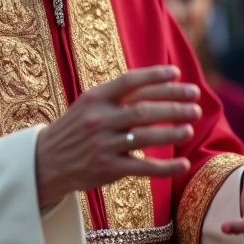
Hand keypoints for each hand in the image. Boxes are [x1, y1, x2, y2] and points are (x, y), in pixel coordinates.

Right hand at [36, 65, 199, 207]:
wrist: (47, 160)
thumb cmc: (76, 128)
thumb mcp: (89, 104)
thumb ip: (117, 95)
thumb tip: (155, 83)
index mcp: (96, 98)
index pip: (130, 81)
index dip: (156, 76)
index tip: (178, 74)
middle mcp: (99, 119)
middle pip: (144, 109)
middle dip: (174, 105)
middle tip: (196, 103)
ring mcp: (104, 145)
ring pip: (146, 137)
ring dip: (172, 132)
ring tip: (190, 127)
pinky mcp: (108, 169)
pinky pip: (143, 168)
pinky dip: (166, 167)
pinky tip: (183, 164)